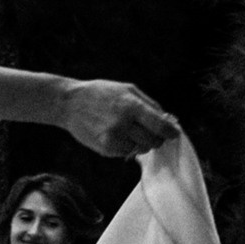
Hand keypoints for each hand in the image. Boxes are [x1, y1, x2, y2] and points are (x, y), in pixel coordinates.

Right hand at [58, 79, 177, 158]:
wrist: (70, 103)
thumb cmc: (102, 93)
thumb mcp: (128, 90)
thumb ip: (150, 105)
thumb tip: (169, 122)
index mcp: (132, 106)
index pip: (161, 126)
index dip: (171, 132)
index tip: (174, 133)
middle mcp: (123, 124)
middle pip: (153, 141)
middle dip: (156, 138)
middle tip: (151, 131)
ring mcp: (113, 139)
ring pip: (141, 149)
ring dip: (141, 142)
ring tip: (130, 130)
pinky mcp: (105, 149)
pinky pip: (126, 152)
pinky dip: (127, 146)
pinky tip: (117, 134)